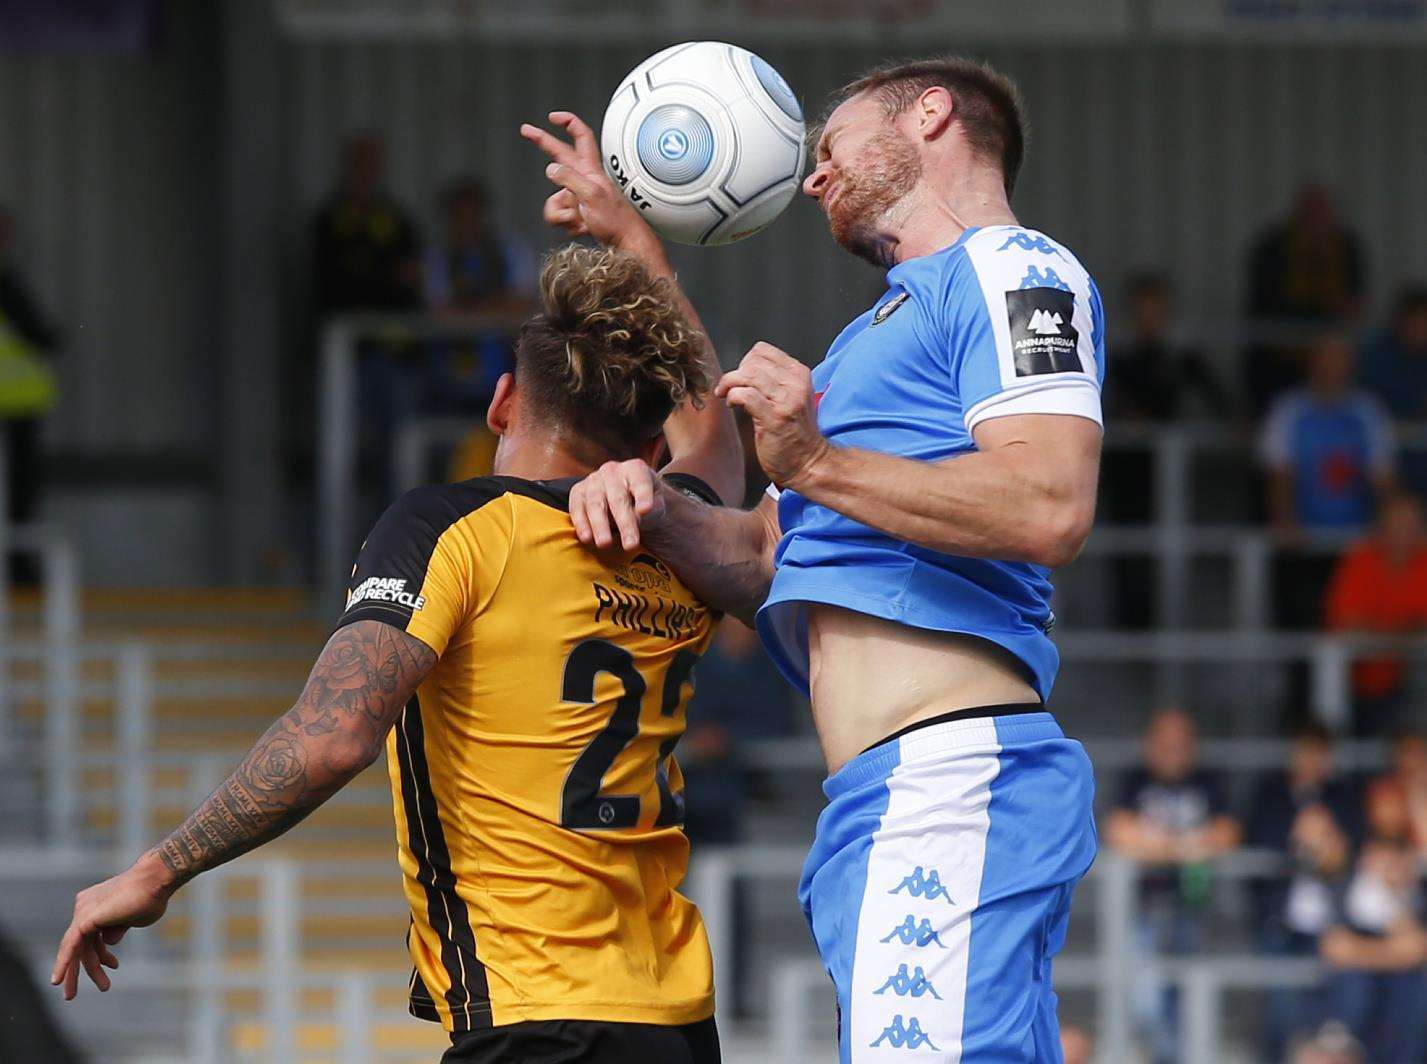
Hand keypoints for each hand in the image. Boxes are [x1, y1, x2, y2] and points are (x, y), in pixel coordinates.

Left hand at [51, 853, 172, 999]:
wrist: (155, 881)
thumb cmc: (151, 897)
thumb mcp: (132, 919)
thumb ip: (117, 929)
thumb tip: (108, 942)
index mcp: (95, 904)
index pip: (91, 937)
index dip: (101, 955)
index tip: (114, 967)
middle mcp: (85, 906)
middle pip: (79, 944)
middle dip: (79, 970)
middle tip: (71, 994)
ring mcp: (83, 911)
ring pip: (77, 948)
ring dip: (88, 971)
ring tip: (104, 988)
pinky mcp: (85, 919)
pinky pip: (70, 946)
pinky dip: (64, 964)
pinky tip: (59, 980)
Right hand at [519, 111, 657, 254]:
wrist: (625, 244)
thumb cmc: (616, 221)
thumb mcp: (592, 197)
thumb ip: (570, 180)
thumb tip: (551, 168)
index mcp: (590, 170)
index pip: (581, 137)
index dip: (568, 123)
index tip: (552, 118)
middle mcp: (583, 179)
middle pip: (559, 157)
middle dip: (543, 144)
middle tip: (526, 130)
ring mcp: (578, 196)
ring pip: (553, 198)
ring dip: (561, 213)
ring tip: (580, 220)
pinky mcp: (577, 212)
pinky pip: (558, 215)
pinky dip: (566, 224)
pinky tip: (581, 228)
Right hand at [569, 459, 678, 550]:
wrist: (627, 502)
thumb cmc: (643, 504)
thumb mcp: (656, 506)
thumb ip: (652, 509)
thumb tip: (641, 513)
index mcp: (636, 469)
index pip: (640, 483)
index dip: (643, 496)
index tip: (645, 511)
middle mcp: (612, 471)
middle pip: (618, 498)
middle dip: (624, 523)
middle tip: (631, 544)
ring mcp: (593, 480)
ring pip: (595, 504)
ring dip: (600, 525)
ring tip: (605, 544)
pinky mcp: (578, 492)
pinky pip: (577, 507)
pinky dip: (581, 523)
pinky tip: (586, 538)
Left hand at [716, 342, 830, 488]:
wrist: (809, 463)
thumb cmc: (796, 433)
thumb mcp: (793, 397)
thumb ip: (775, 380)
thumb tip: (744, 370)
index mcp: (799, 374)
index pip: (762, 350)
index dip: (745, 363)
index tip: (741, 379)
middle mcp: (795, 383)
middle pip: (752, 361)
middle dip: (735, 374)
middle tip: (729, 390)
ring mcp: (786, 401)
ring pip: (748, 375)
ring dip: (730, 384)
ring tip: (728, 397)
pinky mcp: (774, 418)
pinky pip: (745, 395)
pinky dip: (733, 397)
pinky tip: (732, 405)